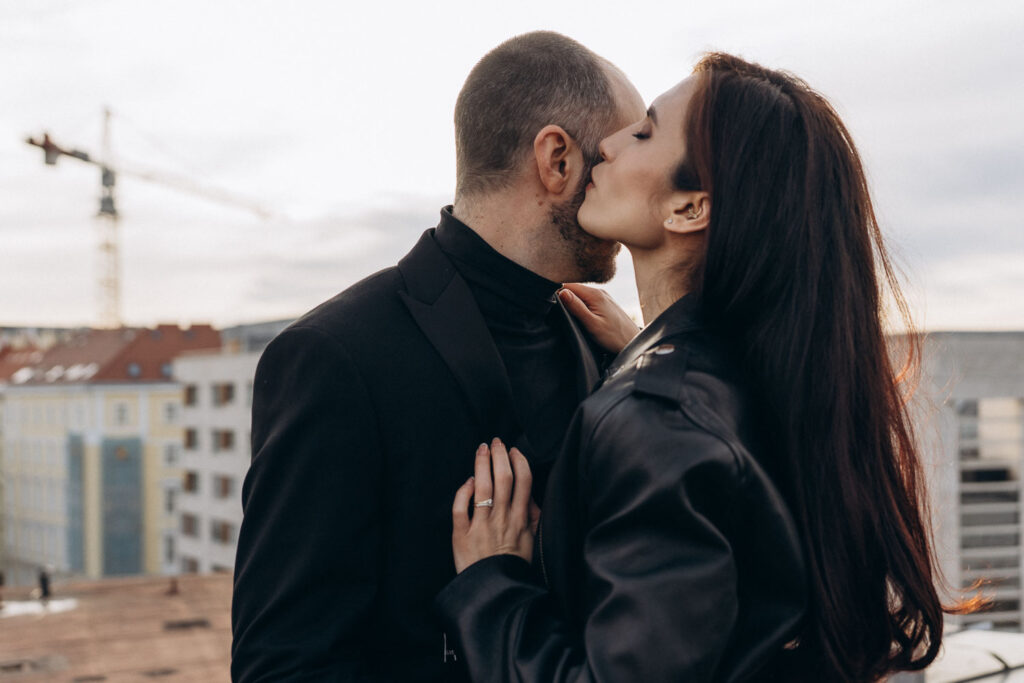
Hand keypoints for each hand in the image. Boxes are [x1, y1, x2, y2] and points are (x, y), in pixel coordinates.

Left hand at [452, 438, 540, 573]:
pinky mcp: (461, 534)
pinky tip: (468, 482)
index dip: (519, 461)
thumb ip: (533, 516)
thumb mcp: (531, 540)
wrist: (494, 591)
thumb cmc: (513, 565)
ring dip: (482, 464)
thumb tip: (530, 495)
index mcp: (520, 519)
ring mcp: (481, 526)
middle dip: (500, 455)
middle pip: (503, 478)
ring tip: (482, 449)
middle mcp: (502, 519)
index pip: (523, 482)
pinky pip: (461, 507)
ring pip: (483, 487)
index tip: (514, 450)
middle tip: (496, 441)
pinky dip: (464, 491)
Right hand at [558, 283, 639, 353]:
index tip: (548, 304)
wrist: (633, 343)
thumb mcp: (592, 324)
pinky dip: (580, 305)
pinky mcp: (605, 304)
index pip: (568, 285)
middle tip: (555, 312)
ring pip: (580, 294)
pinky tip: (578, 315)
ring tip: (565, 314)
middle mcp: (599, 292)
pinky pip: (587, 299)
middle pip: (574, 289)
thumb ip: (576, 307)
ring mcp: (603, 297)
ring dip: (571, 302)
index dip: (556, 292)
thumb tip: (561, 292)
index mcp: (594, 294)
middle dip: (563, 297)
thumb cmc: (613, 337)